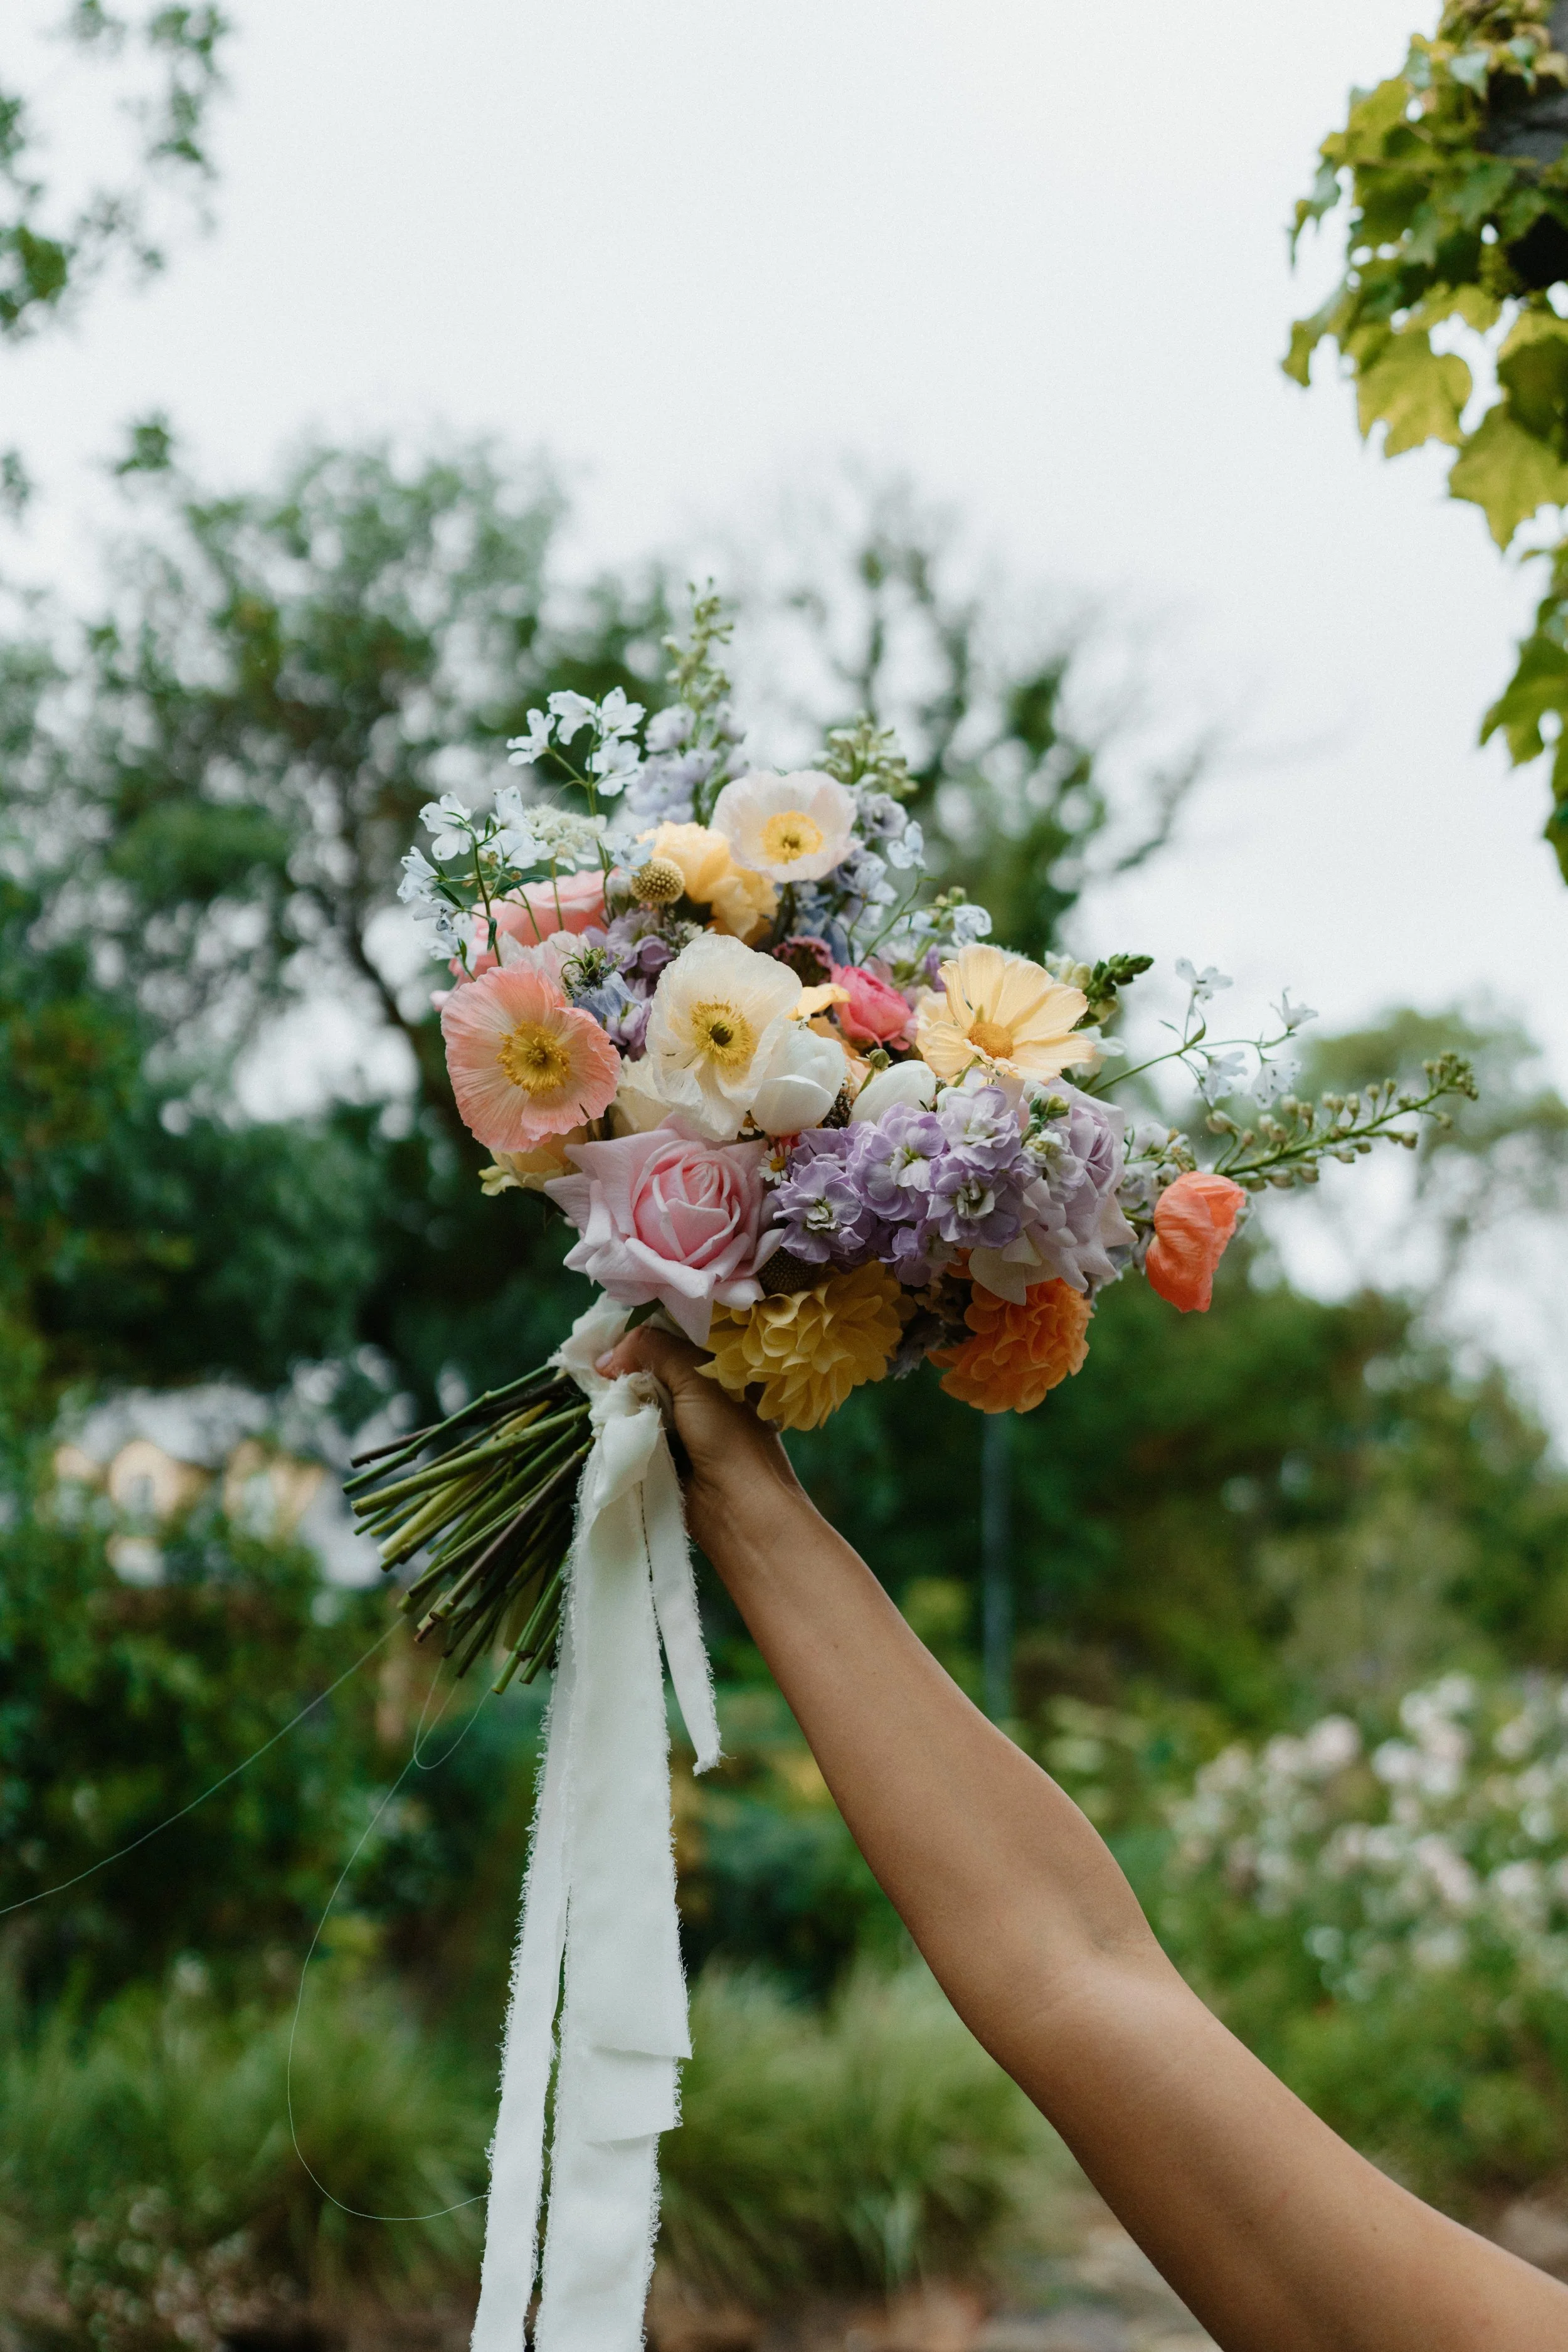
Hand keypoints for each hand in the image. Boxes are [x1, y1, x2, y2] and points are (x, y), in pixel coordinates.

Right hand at [594, 1324, 809, 1568]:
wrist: (737, 1507)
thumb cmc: (729, 1437)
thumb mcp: (697, 1378)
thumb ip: (655, 1351)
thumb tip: (606, 1356)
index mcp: (717, 1368)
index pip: (671, 1338)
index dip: (640, 1336)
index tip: (607, 1336)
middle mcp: (697, 1391)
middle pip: (649, 1367)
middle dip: (622, 1366)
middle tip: (593, 1365)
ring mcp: (677, 1423)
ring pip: (636, 1398)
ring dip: (617, 1398)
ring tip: (594, 1390)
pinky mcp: (660, 1452)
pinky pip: (631, 1430)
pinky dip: (617, 1425)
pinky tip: (602, 1418)